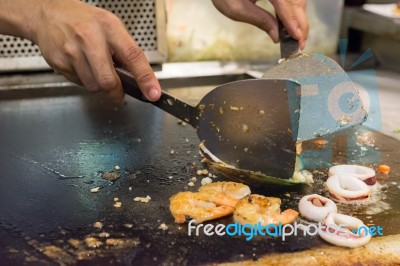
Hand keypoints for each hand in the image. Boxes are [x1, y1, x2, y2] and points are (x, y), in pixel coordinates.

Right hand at [32, 0, 160, 101]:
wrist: (49, 14)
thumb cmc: (85, 21)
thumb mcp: (111, 27)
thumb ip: (125, 51)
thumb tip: (140, 78)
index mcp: (109, 27)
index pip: (133, 56)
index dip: (145, 78)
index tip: (153, 93)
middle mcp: (89, 38)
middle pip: (108, 81)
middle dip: (116, 91)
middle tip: (118, 91)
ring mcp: (71, 51)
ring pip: (93, 86)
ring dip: (98, 85)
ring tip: (94, 67)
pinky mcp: (59, 63)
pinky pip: (79, 84)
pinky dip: (84, 80)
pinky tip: (81, 65)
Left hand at [211, 0, 308, 49]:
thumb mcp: (237, 9)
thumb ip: (259, 20)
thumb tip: (277, 36)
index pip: (285, 4)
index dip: (292, 22)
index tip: (298, 38)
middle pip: (296, 2)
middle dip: (300, 23)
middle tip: (301, 42)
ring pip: (297, 0)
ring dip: (299, 18)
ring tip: (296, 36)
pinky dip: (293, 12)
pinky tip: (290, 25)